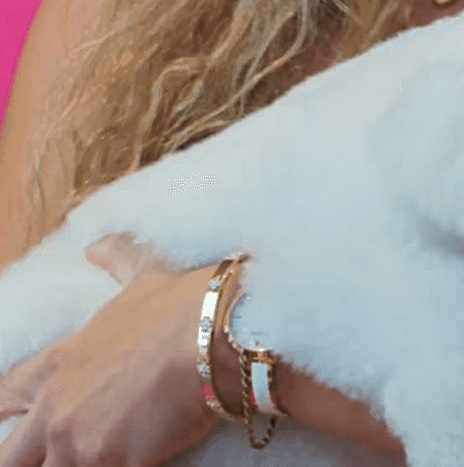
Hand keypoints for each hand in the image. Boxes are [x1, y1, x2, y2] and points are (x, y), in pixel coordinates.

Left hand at [0, 233, 222, 466]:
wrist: (215, 332)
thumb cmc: (181, 304)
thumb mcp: (144, 277)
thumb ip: (118, 259)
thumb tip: (97, 245)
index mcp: (59, 363)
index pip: (5, 394)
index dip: (1, 408)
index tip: (5, 414)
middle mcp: (57, 406)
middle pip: (10, 459)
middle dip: (25, 459)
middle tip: (49, 453)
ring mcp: (77, 440)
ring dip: (76, 463)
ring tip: (103, 454)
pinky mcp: (108, 463)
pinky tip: (134, 459)